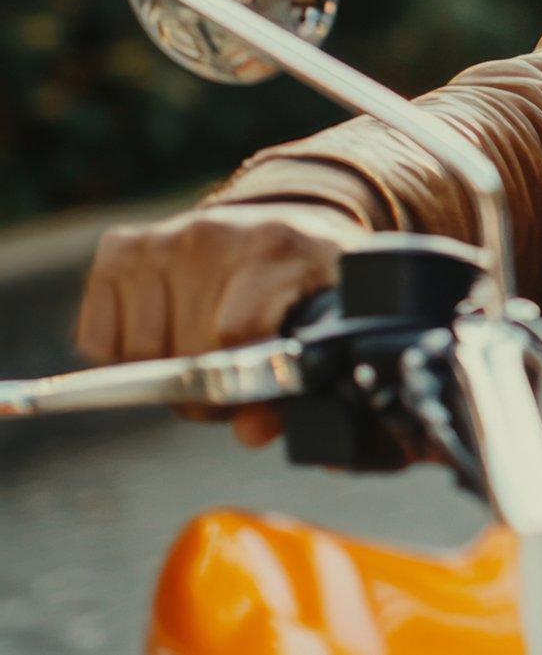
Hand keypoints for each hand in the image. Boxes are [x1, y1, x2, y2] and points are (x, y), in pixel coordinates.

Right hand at [73, 190, 370, 446]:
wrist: (277, 227)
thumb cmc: (303, 282)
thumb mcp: (322, 323)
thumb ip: (299, 386)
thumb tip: (252, 433)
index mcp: (275, 246)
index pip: (235, 334)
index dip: (243, 383)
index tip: (255, 396)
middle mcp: (213, 234)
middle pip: (186, 353)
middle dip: (206, 389)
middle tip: (229, 379)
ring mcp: (160, 239)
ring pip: (139, 354)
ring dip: (166, 376)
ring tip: (201, 357)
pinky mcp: (118, 249)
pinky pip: (99, 342)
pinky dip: (125, 358)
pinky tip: (166, 334)